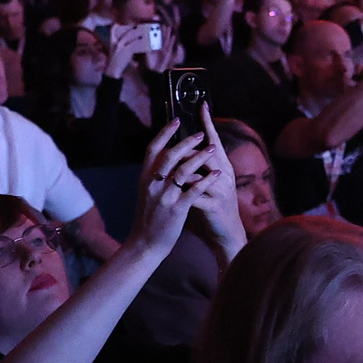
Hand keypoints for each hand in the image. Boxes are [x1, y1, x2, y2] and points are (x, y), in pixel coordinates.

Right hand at [128, 111, 215, 255]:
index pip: (153, 149)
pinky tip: (218, 173)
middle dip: (186, 142)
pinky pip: (193, 190)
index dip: (165, 133)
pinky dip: (206, 180)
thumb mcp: (147, 192)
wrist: (145, 243)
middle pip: (169, 156)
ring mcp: (164, 197)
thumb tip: (165, 157)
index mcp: (145, 178)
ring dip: (199, 158)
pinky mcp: (176, 209)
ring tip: (213, 149)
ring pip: (183, 171)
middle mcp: (153, 184)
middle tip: (201, 134)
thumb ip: (155, 175)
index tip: (177, 120)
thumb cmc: (149, 217)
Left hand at [182, 107, 249, 259]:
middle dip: (188, 145)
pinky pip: (195, 195)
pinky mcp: (214, 207)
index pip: (214, 140)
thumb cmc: (214, 205)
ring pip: (198, 172)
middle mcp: (224, 175)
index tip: (202, 105)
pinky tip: (173, 190)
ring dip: (182, 169)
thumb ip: (200, 166)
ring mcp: (220, 191)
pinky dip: (183, 191)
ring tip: (169, 167)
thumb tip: (184, 148)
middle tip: (174, 140)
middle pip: (206, 152)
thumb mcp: (209, 183)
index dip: (208, 123)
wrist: (227, 234)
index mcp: (222, 167)